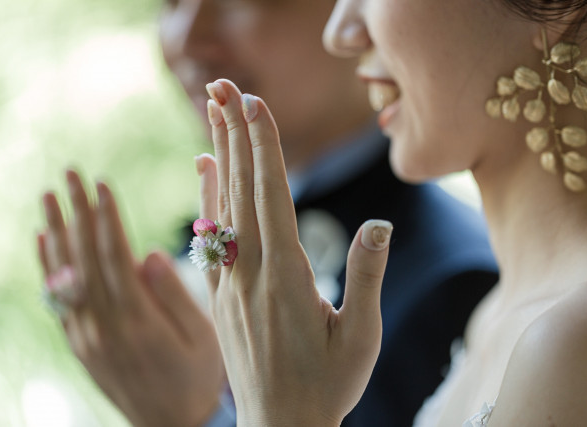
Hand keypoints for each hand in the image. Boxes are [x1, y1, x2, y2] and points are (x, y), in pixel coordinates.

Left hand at [38, 171, 224, 426]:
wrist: (171, 425)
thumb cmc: (197, 378)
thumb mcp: (202, 338)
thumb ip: (174, 297)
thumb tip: (149, 254)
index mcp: (137, 321)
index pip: (115, 256)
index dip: (107, 217)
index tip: (101, 182)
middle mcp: (103, 326)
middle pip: (84, 258)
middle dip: (77, 212)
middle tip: (68, 174)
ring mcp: (87, 336)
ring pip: (65, 275)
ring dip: (56, 232)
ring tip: (49, 196)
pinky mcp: (81, 344)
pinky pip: (58, 298)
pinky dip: (49, 266)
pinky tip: (44, 241)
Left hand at [200, 79, 392, 425]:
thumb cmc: (328, 386)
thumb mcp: (361, 337)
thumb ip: (367, 277)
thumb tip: (380, 223)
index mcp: (286, 278)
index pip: (272, 196)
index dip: (264, 148)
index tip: (255, 104)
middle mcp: (250, 273)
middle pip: (242, 191)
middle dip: (237, 135)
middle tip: (228, 88)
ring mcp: (230, 283)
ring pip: (222, 208)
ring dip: (220, 156)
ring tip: (212, 114)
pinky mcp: (221, 295)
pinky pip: (209, 238)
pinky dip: (207, 199)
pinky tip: (205, 172)